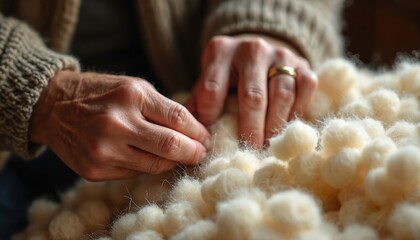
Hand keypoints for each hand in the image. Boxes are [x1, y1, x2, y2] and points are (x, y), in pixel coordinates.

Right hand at [29, 71, 209, 180]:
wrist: (54, 107)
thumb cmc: (101, 93)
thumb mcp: (134, 87)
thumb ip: (163, 108)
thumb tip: (195, 131)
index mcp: (131, 96)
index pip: (178, 118)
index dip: (199, 131)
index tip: (206, 137)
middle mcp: (116, 123)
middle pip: (171, 146)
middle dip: (194, 152)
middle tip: (201, 153)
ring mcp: (104, 150)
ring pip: (156, 165)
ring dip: (174, 162)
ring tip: (181, 156)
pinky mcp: (94, 170)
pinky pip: (135, 173)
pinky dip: (149, 167)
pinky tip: (153, 159)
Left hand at [185, 34, 317, 147]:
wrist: (259, 50)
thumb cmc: (229, 74)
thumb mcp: (209, 80)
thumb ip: (198, 103)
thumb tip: (187, 137)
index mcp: (221, 51)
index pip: (212, 89)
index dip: (211, 118)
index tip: (211, 142)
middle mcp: (252, 49)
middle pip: (252, 96)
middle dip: (250, 129)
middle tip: (247, 152)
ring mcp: (281, 55)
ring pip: (281, 95)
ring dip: (275, 125)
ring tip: (267, 145)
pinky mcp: (303, 64)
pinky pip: (305, 90)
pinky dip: (296, 112)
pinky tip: (286, 127)